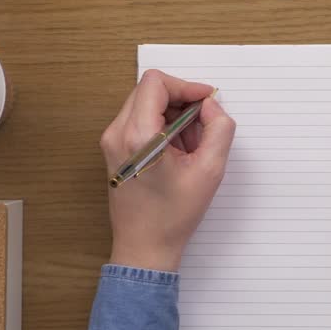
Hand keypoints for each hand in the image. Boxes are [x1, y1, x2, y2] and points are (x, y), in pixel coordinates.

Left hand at [100, 69, 235, 271]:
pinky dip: (161, 125)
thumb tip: (211, 106)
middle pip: (150, 90)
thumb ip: (219, 129)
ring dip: (172, 114)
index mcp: (138, 136)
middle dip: (181, 101)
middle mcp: (117, 133)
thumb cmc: (172, 216)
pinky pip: (138, 120)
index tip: (206, 101)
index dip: (186, 86)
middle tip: (201, 127)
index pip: (157, 82)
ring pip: (145, 103)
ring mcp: (111, 141)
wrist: (144, 246)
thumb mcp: (210, 171)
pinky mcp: (112, 149)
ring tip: (189, 145)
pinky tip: (176, 152)